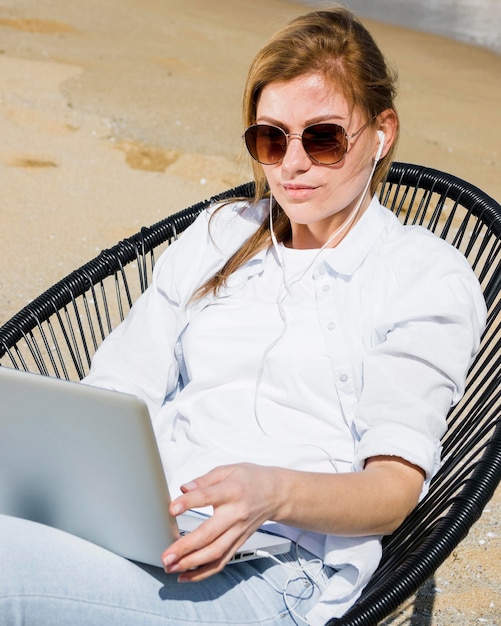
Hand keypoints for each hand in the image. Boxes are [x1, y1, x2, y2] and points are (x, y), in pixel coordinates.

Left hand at [161, 463, 280, 580]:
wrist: (275, 493)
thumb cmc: (251, 479)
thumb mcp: (228, 470)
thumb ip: (204, 480)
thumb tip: (184, 488)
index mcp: (231, 491)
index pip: (208, 497)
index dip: (189, 502)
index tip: (172, 508)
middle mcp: (236, 514)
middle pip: (210, 534)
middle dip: (186, 547)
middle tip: (166, 555)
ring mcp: (238, 531)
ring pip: (215, 553)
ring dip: (191, 564)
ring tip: (172, 567)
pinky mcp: (239, 542)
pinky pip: (222, 561)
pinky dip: (204, 572)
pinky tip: (187, 575)